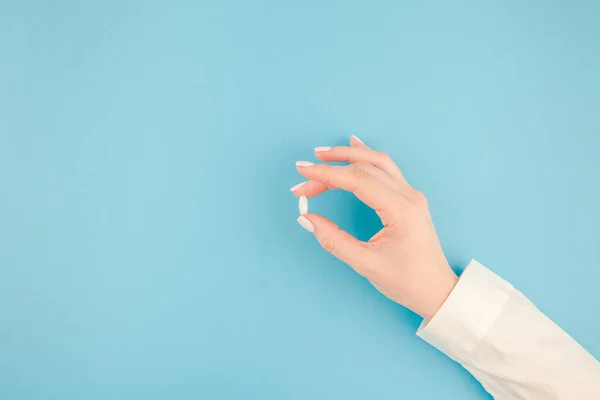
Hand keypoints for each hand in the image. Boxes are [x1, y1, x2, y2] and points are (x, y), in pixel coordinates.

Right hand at [291, 136, 457, 319]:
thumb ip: (334, 241)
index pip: (358, 180)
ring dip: (349, 155)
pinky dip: (367, 157)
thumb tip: (307, 219)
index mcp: (400, 210)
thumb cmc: (407, 281)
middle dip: (332, 166)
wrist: (437, 290)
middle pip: (366, 167)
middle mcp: (408, 196)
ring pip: (378, 162)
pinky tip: (355, 147)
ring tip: (323, 153)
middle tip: (304, 171)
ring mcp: (411, 195)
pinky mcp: (409, 199)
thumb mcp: (366, 265)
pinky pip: (387, 169)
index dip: (327, 174)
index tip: (302, 172)